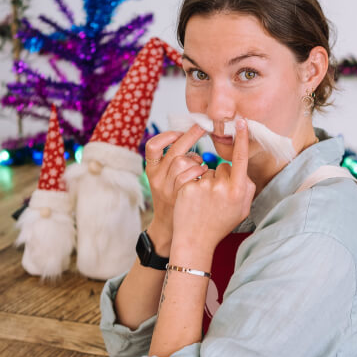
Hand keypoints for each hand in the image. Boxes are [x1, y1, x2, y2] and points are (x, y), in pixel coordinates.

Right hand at [143, 124, 206, 253]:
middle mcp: (156, 179)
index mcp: (151, 171)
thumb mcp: (166, 179)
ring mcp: (168, 189)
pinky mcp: (180, 197)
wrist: (172, 229)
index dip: (167, 136)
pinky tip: (204, 173)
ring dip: (196, 158)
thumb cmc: (174, 199)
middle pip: (173, 151)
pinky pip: (191, 177)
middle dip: (190, 135)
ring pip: (182, 162)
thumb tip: (190, 136)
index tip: (181, 131)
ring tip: (201, 164)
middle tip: (203, 127)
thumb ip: (174, 161)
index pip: (152, 146)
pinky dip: (200, 171)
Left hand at [172, 118, 255, 252]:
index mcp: (238, 191)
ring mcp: (203, 186)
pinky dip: (191, 185)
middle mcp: (222, 187)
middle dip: (219, 177)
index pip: (241, 159)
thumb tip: (241, 170)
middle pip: (222, 167)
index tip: (241, 121)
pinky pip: (191, 175)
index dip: (242, 140)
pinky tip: (191, 201)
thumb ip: (246, 188)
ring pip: (206, 170)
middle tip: (215, 199)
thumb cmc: (220, 224)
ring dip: (204, 181)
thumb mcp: (242, 209)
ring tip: (202, 202)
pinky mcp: (187, 187)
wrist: (195, 240)